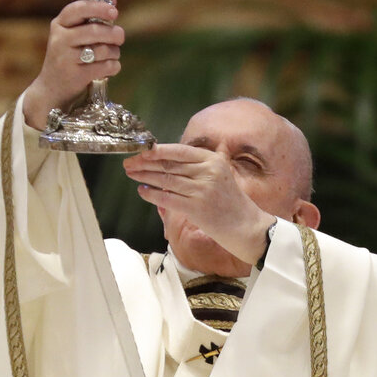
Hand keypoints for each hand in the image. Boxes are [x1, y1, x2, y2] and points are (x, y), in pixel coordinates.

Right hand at [23, 0, 124, 129]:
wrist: (51, 88)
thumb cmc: (67, 56)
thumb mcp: (71, 35)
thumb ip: (90, 18)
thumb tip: (112, 0)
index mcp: (58, 25)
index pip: (78, 9)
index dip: (98, 8)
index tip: (114, 12)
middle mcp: (59, 40)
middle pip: (95, 30)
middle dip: (114, 34)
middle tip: (120, 37)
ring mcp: (66, 58)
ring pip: (103, 49)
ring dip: (115, 52)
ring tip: (112, 55)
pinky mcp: (75, 76)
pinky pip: (105, 66)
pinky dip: (113, 66)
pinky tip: (110, 67)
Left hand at [122, 144, 275, 264]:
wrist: (247, 226)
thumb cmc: (228, 201)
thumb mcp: (217, 175)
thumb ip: (194, 167)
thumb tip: (162, 161)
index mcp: (213, 160)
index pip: (179, 150)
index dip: (157, 150)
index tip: (140, 150)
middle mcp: (208, 172)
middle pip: (169, 164)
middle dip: (145, 163)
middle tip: (129, 162)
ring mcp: (203, 190)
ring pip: (165, 180)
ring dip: (145, 176)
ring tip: (131, 174)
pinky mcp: (197, 208)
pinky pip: (167, 198)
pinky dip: (152, 194)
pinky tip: (142, 191)